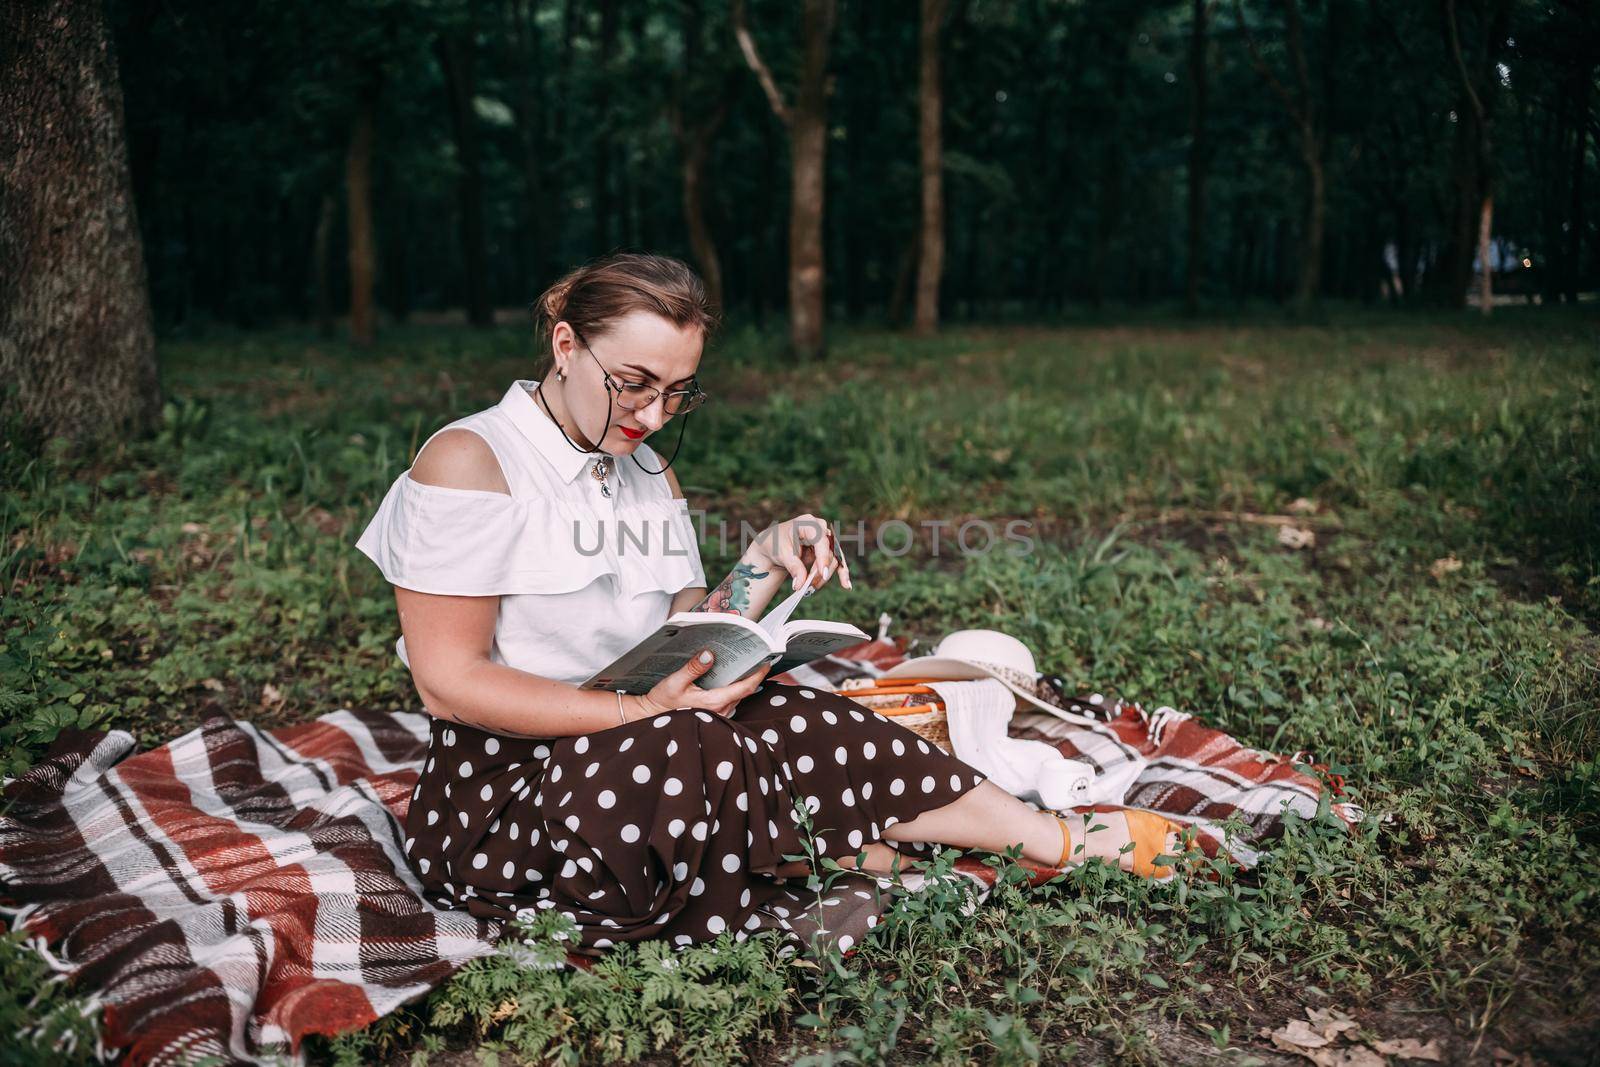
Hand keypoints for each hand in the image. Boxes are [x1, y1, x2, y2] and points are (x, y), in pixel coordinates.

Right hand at [635, 649, 772, 718]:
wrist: (651, 717)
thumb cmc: (662, 701)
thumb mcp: (675, 682)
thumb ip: (693, 668)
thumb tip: (710, 655)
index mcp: (714, 702)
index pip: (744, 688)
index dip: (758, 674)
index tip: (767, 661)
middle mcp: (720, 711)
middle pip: (744, 692)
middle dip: (752, 676)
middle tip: (758, 657)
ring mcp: (718, 715)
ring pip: (738, 697)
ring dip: (743, 683)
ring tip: (747, 665)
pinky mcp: (714, 715)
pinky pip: (730, 701)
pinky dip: (734, 689)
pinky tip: (731, 678)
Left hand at [749, 512, 852, 593]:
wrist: (773, 546)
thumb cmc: (776, 543)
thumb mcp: (781, 554)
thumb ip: (793, 567)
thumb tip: (800, 585)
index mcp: (808, 523)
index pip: (821, 540)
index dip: (823, 557)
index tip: (822, 574)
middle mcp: (820, 528)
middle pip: (830, 551)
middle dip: (822, 571)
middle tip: (811, 586)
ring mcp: (824, 539)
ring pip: (834, 559)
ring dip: (825, 575)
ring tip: (813, 587)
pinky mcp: (826, 549)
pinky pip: (836, 561)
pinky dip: (841, 573)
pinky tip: (846, 586)